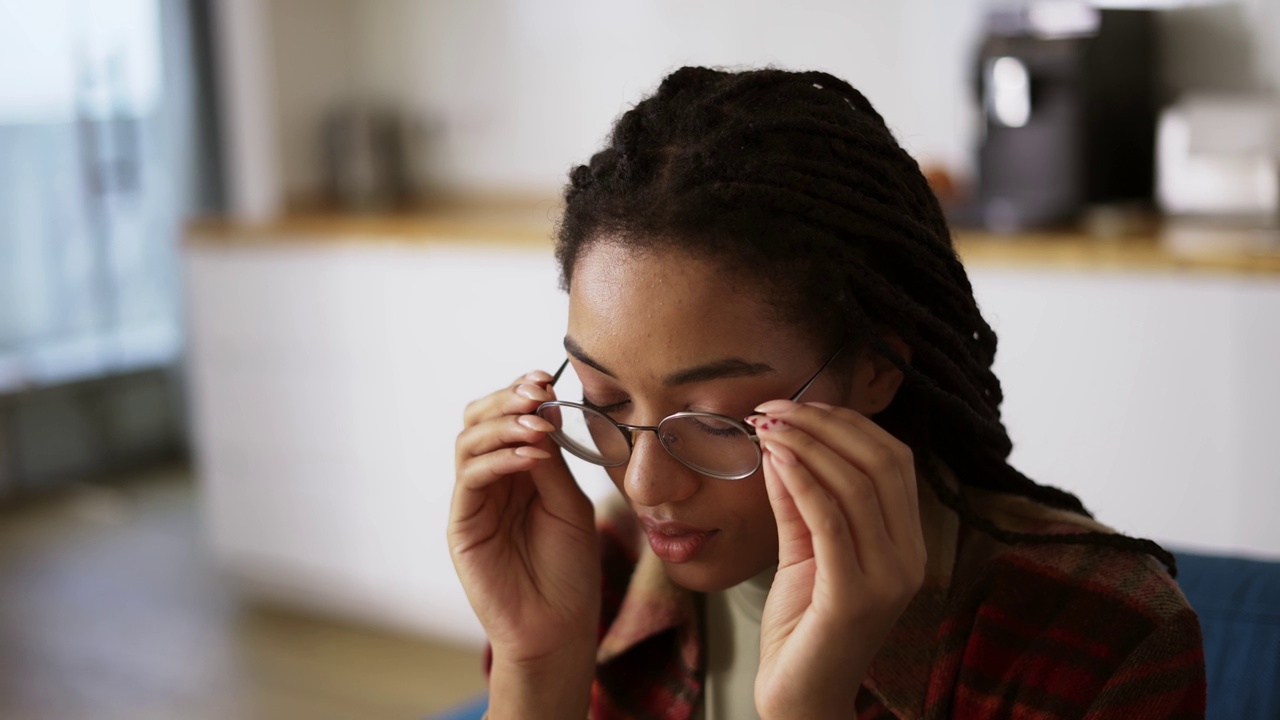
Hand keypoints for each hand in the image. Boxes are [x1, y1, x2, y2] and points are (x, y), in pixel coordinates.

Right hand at [449, 372, 599, 714]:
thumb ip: (552, 461)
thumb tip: (542, 411)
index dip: (520, 392)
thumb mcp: (568, 503)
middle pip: (478, 420)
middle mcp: (490, 481)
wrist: (558, 627)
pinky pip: (470, 478)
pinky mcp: (462, 525)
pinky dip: (499, 459)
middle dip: (506, 399)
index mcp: (517, 471)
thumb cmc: (568, 569)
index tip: (546, 379)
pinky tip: (531, 456)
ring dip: (504, 424)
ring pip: (468, 442)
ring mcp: (472, 502)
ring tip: (538, 425)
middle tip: (537, 393)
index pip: (507, 416)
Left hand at [748, 400, 926, 719]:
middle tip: (776, 407)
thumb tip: (780, 443)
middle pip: (881, 463)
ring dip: (808, 444)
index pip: (892, 461)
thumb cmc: (803, 626)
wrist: (799, 698)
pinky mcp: (855, 595)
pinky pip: (830, 520)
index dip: (848, 423)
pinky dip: (802, 480)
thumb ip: (798, 500)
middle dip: (826, 424)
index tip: (798, 404)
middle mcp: (909, 557)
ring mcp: (888, 578)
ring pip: (856, 484)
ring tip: (768, 425)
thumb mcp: (803, 550)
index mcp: (906, 543)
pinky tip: (776, 459)